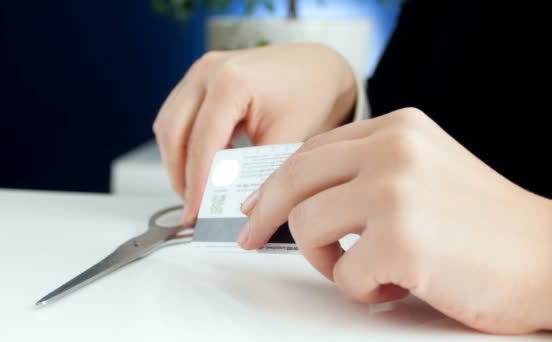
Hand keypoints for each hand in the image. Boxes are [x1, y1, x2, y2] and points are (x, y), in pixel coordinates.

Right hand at [153, 43, 356, 221]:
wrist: (319, 68)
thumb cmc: (312, 95)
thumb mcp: (289, 139)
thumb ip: (257, 174)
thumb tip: (232, 207)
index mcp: (231, 82)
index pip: (201, 143)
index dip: (196, 184)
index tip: (195, 213)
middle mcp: (208, 71)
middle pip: (172, 133)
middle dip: (180, 175)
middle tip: (193, 207)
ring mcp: (200, 72)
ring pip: (168, 125)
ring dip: (178, 161)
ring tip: (198, 190)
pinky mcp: (199, 79)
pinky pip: (177, 116)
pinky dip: (185, 144)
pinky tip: (206, 164)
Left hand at [238, 108, 551, 333]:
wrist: (550, 257)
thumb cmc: (485, 225)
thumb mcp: (423, 172)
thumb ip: (366, 172)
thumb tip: (303, 198)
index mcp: (397, 128)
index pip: (312, 151)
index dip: (276, 182)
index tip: (257, 206)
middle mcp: (393, 149)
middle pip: (294, 178)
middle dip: (264, 214)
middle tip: (251, 239)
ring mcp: (394, 191)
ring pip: (307, 225)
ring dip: (327, 259)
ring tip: (366, 268)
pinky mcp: (400, 239)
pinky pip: (343, 273)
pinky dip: (363, 288)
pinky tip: (399, 283)